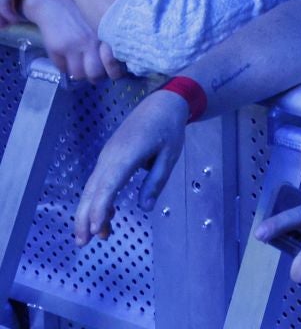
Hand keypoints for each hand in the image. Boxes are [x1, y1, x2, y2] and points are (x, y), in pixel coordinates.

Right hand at [23, 0, 122, 82]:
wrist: (54, 0)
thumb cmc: (82, 10)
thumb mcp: (101, 21)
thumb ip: (110, 37)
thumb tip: (121, 58)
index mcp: (106, 34)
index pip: (114, 63)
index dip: (115, 71)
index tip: (115, 72)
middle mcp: (91, 42)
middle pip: (96, 74)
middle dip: (97, 76)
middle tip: (97, 72)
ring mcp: (73, 46)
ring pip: (78, 74)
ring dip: (81, 74)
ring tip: (82, 68)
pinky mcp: (57, 48)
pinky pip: (62, 68)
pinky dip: (66, 68)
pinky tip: (69, 61)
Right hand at [74, 88, 189, 243]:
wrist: (161, 103)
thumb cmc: (168, 129)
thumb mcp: (170, 155)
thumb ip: (156, 181)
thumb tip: (145, 207)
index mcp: (127, 154)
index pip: (108, 185)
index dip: (100, 208)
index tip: (95, 229)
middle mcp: (111, 156)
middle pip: (93, 190)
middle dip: (85, 217)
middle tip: (84, 243)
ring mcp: (107, 156)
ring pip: (92, 188)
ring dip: (90, 212)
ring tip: (94, 236)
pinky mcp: (108, 157)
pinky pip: (99, 182)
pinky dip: (97, 200)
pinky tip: (105, 216)